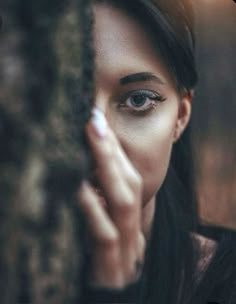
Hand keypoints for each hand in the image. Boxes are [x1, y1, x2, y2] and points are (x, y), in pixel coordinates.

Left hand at [78, 107, 145, 288]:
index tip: (100, 124)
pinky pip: (106, 235)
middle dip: (113, 151)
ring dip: (109, 168)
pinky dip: (95, 209)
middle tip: (95, 121)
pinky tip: (82, 187)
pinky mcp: (111, 270)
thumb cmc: (96, 269)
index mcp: (131, 226)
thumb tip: (86, 177)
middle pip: (130, 185)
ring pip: (125, 204)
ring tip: (93, 138)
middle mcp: (133, 235)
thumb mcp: (100, 234)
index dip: (116, 152)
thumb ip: (99, 209)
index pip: (130, 181)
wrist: (103, 301)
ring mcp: (125, 253)